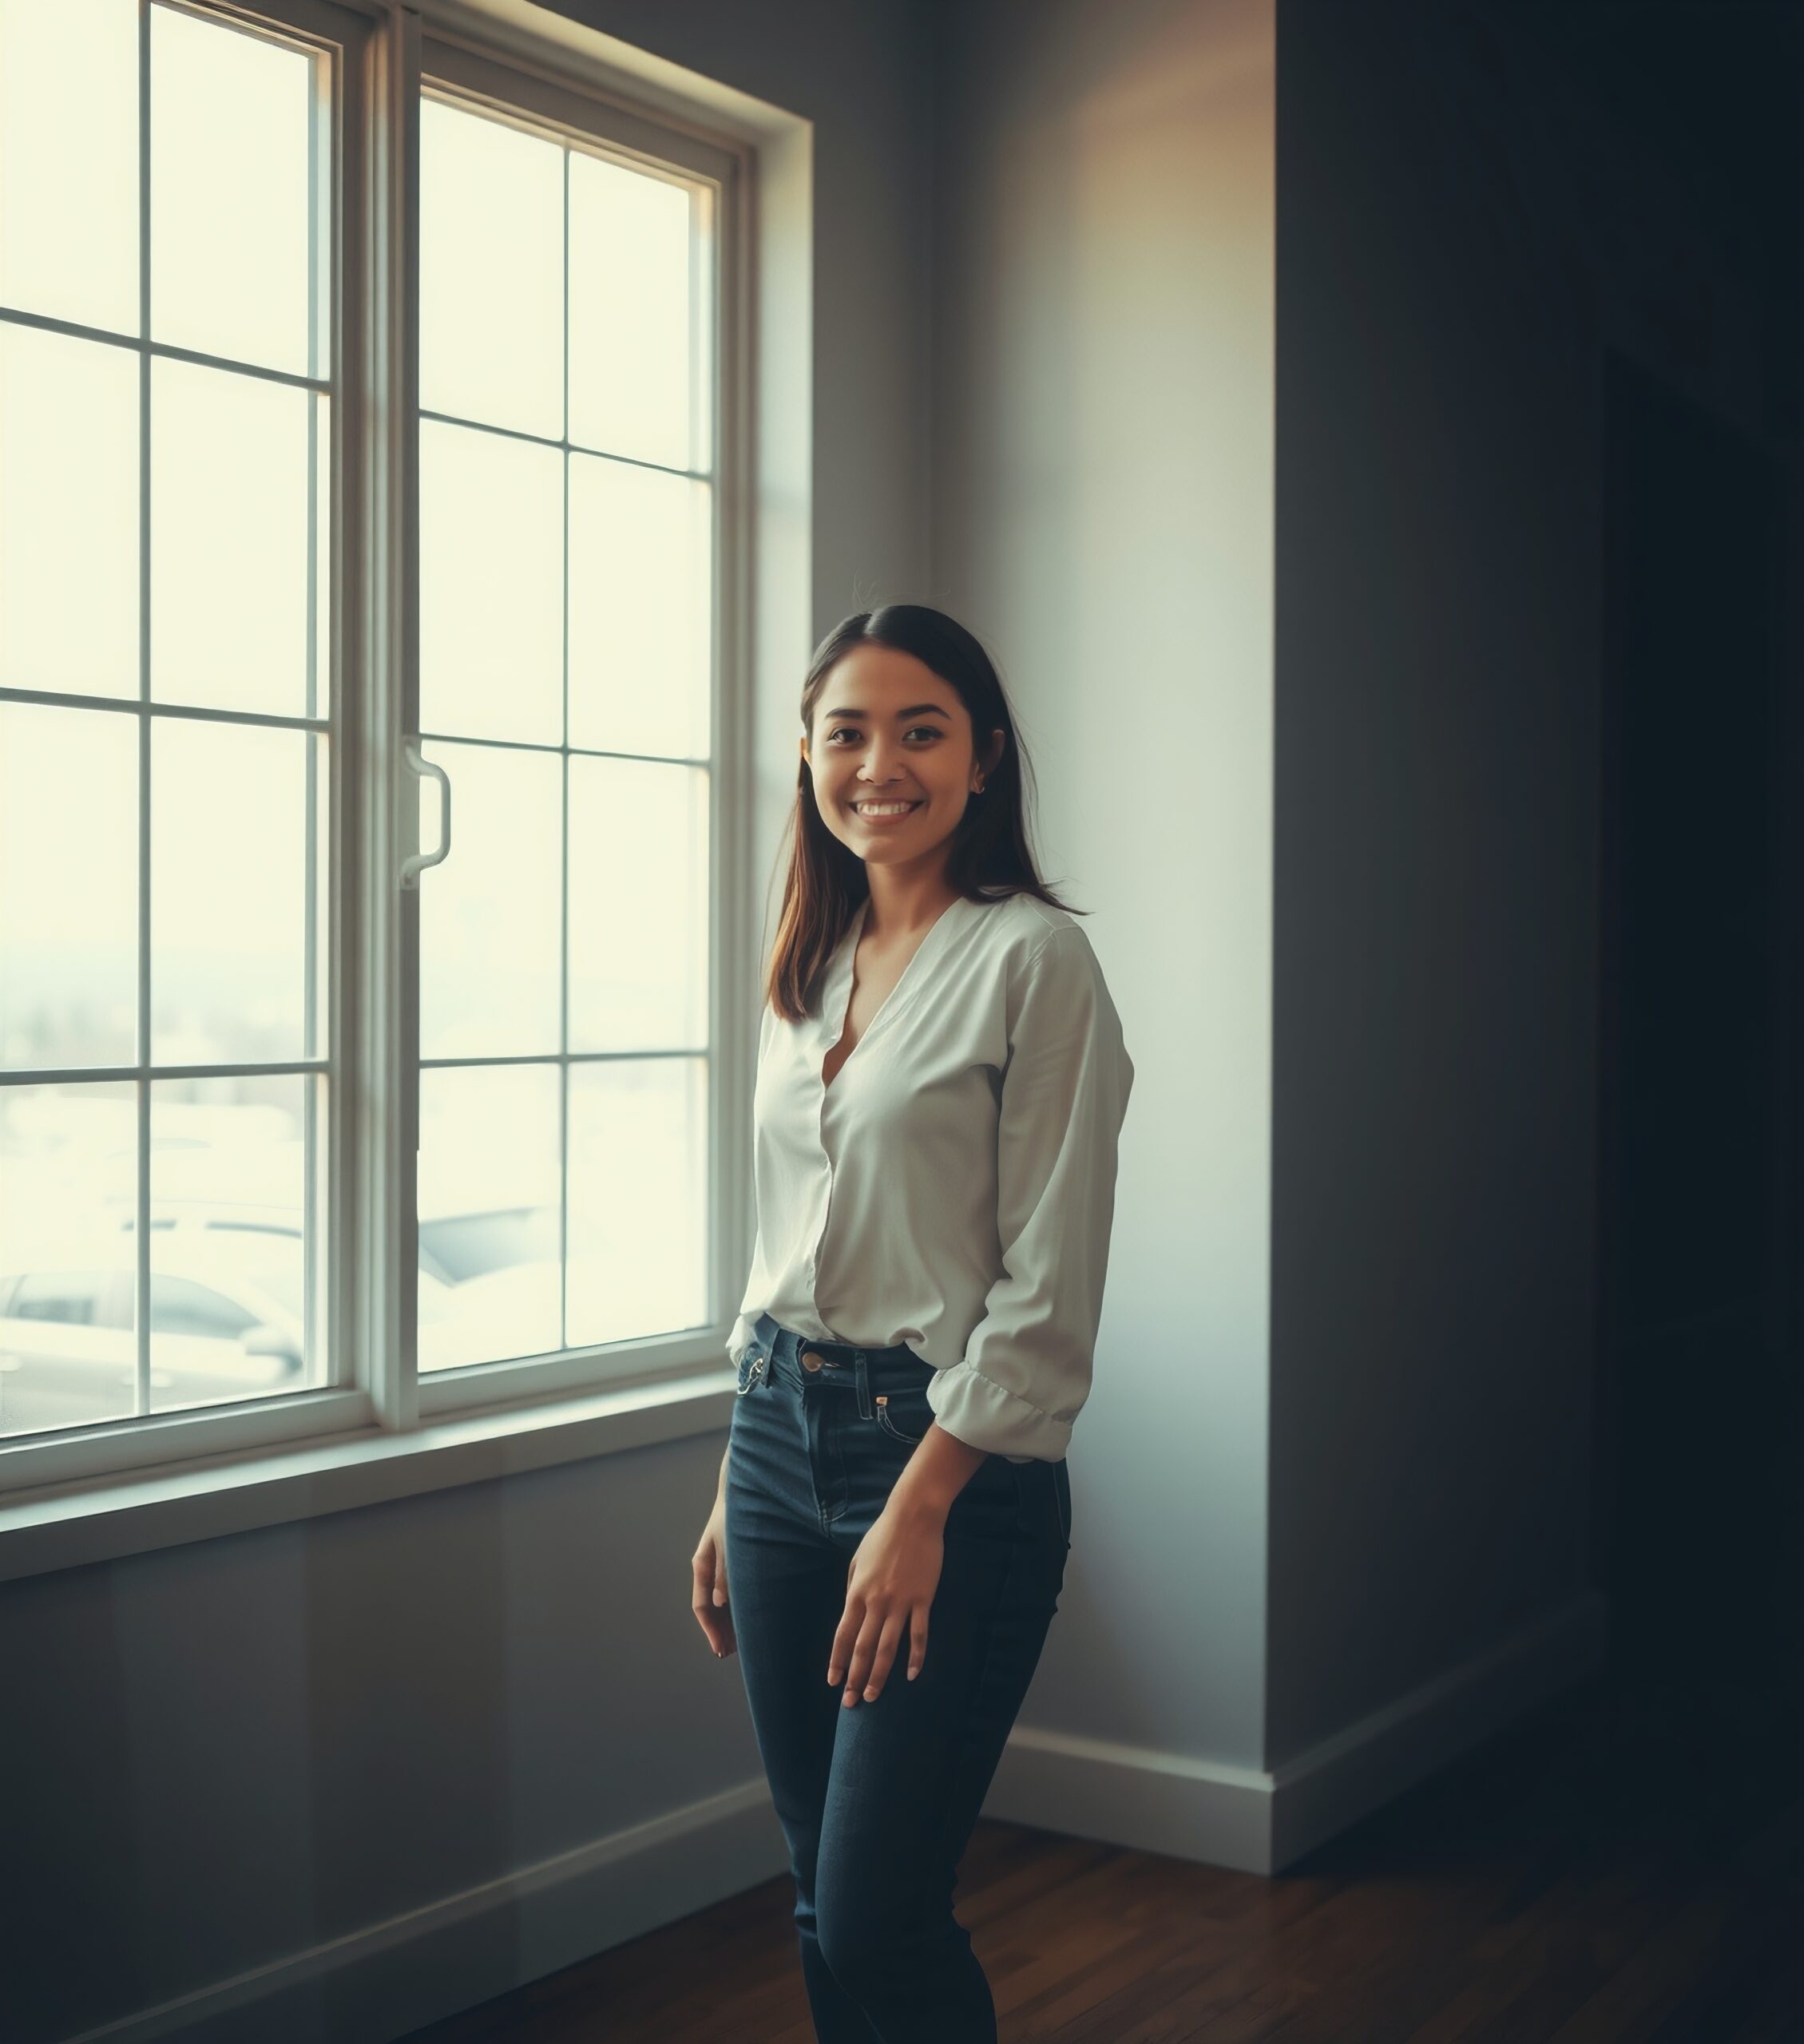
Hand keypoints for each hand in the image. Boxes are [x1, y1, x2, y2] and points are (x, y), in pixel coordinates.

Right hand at [692, 1493, 735, 1660]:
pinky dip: (737, 1607)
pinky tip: (749, 1618)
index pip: (701, 1606)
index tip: (721, 1651)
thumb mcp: (730, 1542)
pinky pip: (731, 1591)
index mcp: (702, 1565)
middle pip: (710, 1609)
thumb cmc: (737, 1514)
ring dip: (728, 1623)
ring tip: (740, 1645)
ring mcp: (720, 1566)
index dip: (710, 1631)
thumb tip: (720, 1602)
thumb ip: (726, 1571)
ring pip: (721, 1603)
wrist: (744, 1489)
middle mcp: (708, 1568)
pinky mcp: (733, 1562)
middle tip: (731, 1654)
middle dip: (719, 1632)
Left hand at [827, 1501, 943, 1705]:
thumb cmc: (882, 1536)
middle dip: (854, 1677)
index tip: (833, 1682)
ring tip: (873, 1696)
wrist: (913, 1517)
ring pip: (888, 1648)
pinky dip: (915, 1657)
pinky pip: (919, 1634)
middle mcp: (876, 1602)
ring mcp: (901, 1603)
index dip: (837, 1661)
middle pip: (863, 1648)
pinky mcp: (923, 1599)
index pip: (843, 1636)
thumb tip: (851, 1611)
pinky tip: (911, 1675)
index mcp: (857, 1593)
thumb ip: (852, 1588)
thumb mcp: (857, 1561)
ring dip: (880, 1675)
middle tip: (850, 1702)